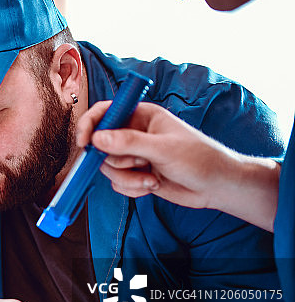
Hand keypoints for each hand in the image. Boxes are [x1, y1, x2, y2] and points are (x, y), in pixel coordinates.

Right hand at [76, 101, 279, 231]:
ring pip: (108, 167)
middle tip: (138, 163)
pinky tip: (153, 185)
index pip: (104, 113)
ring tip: (152, 178)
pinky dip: (132, 188)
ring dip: (128, 178)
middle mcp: (134, 133)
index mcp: (141, 115)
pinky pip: (117, 183)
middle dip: (118, 161)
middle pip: (101, 145)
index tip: (84, 144)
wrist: (217, 187)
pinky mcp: (136, 174)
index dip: (89, 126)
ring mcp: (134, 155)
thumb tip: (97, 139)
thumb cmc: (199, 158)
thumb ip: (129, 143)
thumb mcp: (163, 148)